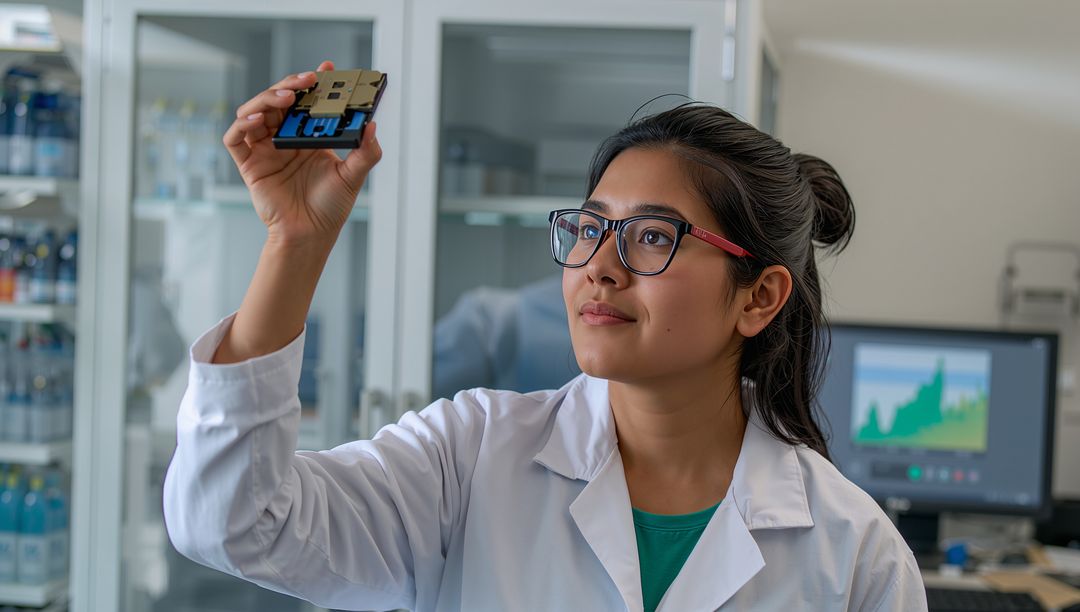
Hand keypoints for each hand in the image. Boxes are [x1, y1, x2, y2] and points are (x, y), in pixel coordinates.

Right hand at [223, 60, 382, 247]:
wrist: (310, 234)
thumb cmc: (330, 208)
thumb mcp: (353, 177)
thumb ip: (365, 152)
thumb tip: (372, 126)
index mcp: (308, 137)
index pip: (307, 102)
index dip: (313, 83)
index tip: (326, 68)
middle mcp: (284, 138)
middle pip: (279, 100)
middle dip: (292, 85)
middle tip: (308, 79)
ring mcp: (264, 149)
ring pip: (255, 111)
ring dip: (267, 98)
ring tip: (287, 96)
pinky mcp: (249, 163)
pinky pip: (236, 137)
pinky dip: (243, 124)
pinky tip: (258, 119)